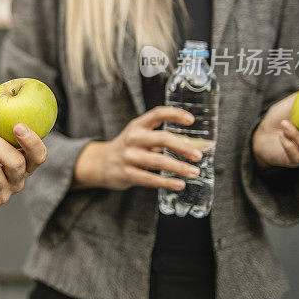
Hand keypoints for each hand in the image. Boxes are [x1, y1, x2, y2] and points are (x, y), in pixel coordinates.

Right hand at [72, 106, 203, 190]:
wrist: (101, 163)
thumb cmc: (128, 148)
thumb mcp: (138, 135)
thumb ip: (159, 138)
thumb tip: (191, 146)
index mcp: (138, 125)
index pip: (158, 114)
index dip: (175, 114)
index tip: (191, 120)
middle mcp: (133, 138)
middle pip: (162, 139)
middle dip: (182, 147)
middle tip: (197, 155)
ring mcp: (129, 156)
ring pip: (158, 161)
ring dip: (179, 167)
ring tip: (194, 172)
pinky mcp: (128, 174)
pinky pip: (151, 179)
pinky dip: (167, 182)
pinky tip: (179, 184)